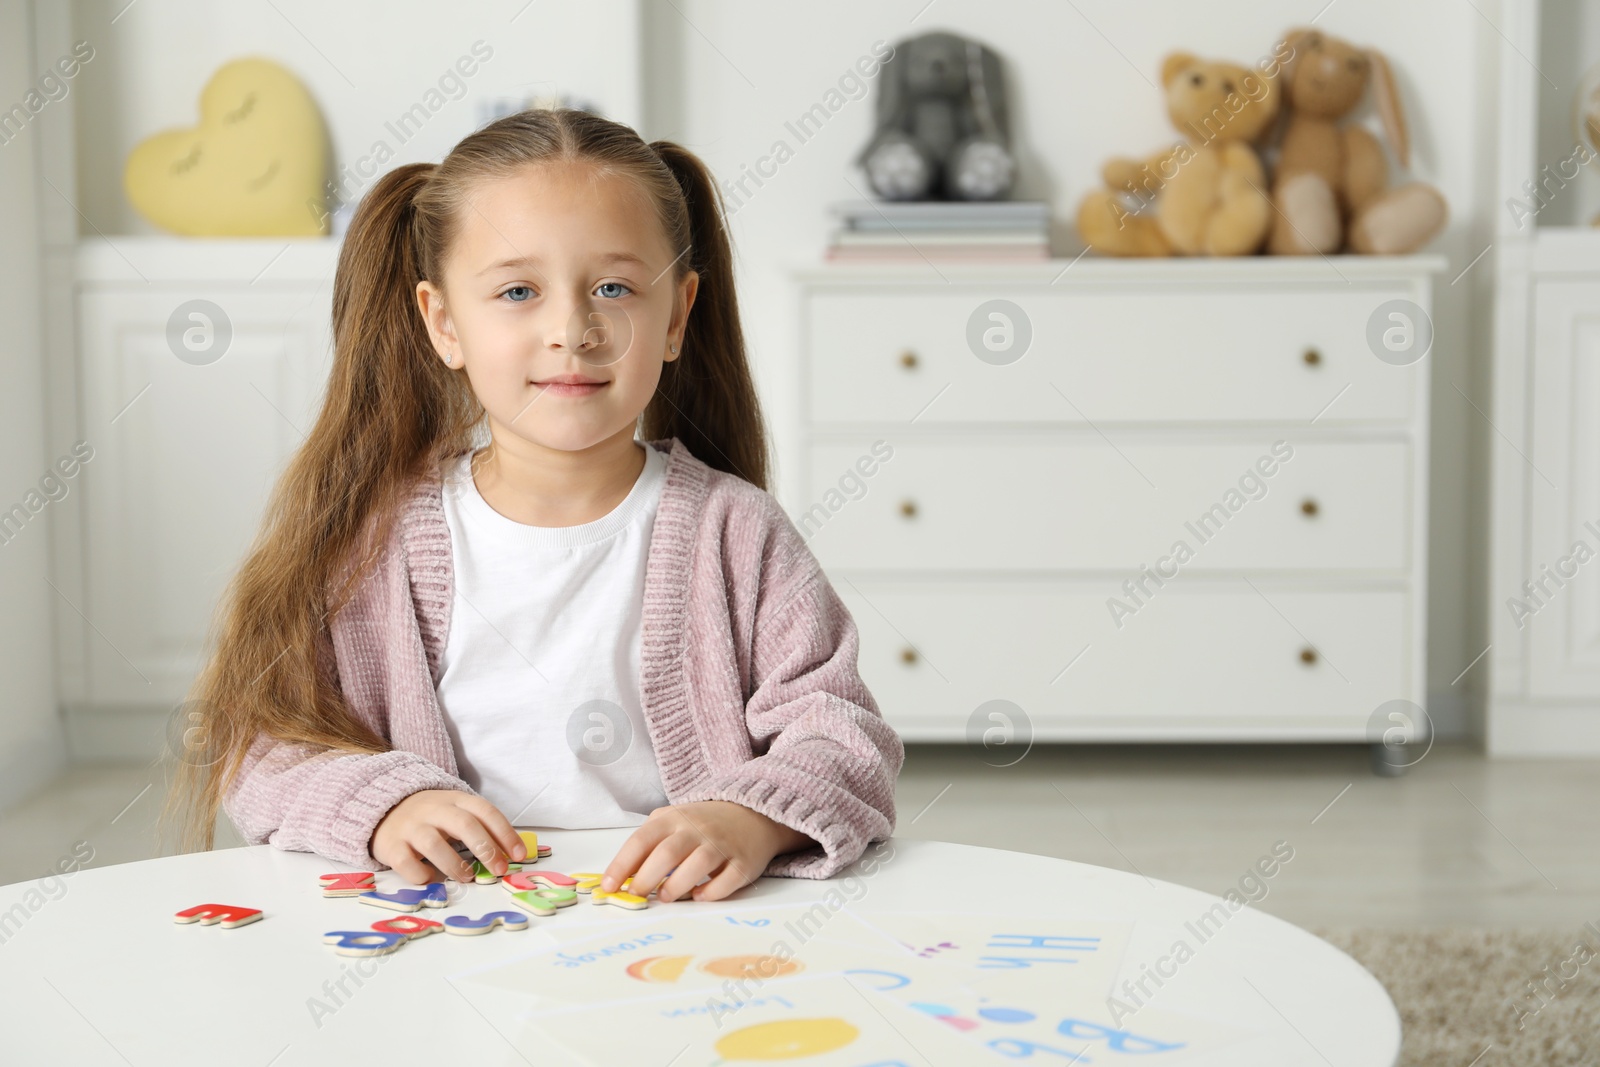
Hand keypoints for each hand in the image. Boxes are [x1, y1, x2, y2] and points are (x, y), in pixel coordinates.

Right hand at [371, 789, 525, 884]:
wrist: (384, 809)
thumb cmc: (431, 818)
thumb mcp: (456, 813)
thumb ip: (480, 827)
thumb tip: (512, 853)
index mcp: (454, 799)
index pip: (485, 811)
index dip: (505, 833)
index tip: (520, 855)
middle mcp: (432, 809)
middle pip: (463, 824)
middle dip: (486, 849)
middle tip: (499, 870)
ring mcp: (410, 827)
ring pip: (434, 845)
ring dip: (455, 865)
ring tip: (467, 878)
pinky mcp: (390, 846)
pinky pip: (407, 863)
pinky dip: (422, 875)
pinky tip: (431, 878)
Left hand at [601, 801, 814, 902]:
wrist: (752, 813)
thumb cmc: (702, 824)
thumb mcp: (672, 821)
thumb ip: (648, 842)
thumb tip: (619, 877)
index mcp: (673, 818)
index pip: (641, 841)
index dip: (621, 865)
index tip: (608, 887)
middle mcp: (697, 829)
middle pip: (666, 854)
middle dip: (646, 879)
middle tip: (637, 896)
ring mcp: (721, 845)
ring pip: (696, 866)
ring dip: (675, 887)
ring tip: (666, 897)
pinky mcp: (743, 862)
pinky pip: (726, 881)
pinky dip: (710, 893)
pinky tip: (699, 896)